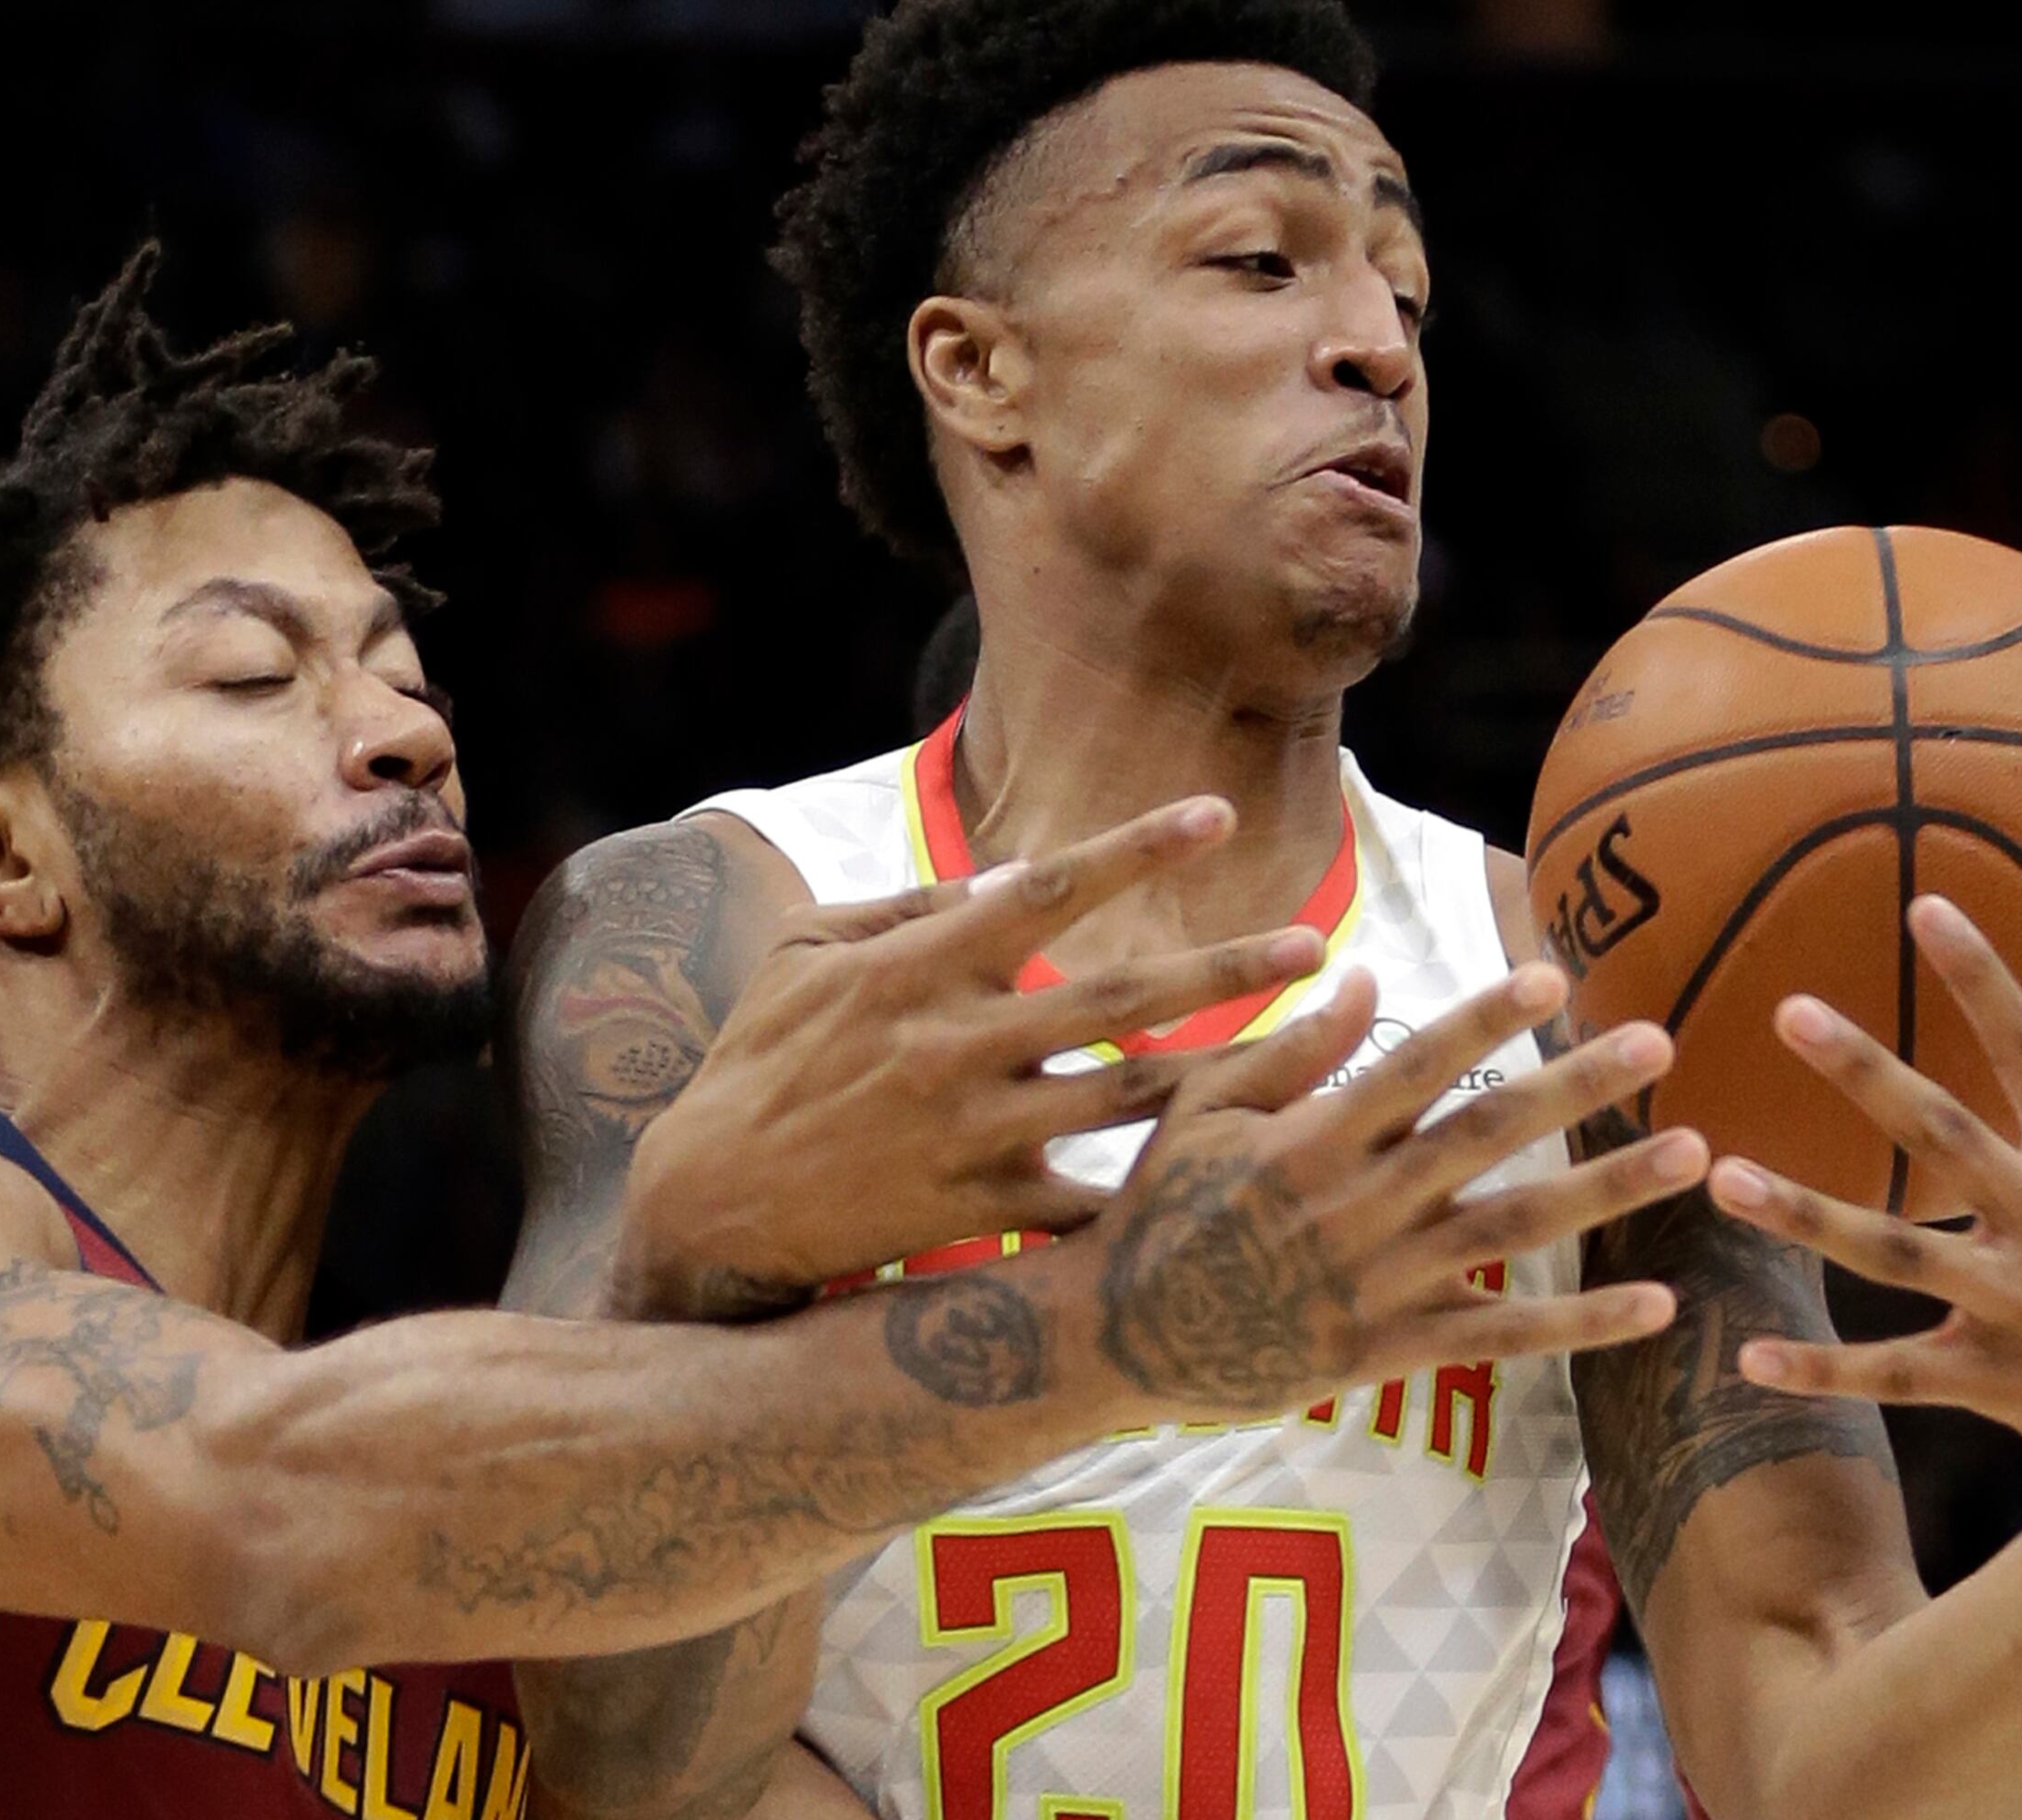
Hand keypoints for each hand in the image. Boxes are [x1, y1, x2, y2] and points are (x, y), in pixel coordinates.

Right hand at [614, 798, 1324, 1316]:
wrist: (709, 1204)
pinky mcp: (976, 1208)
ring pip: (1128, 1097)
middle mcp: (955, 1042)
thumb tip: (1002, 878)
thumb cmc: (759, 1063)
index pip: (1045, 888)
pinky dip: (1157, 1193)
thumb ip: (904, 912)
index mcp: (916, 966)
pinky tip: (1233, 1182)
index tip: (1215, 814)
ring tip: (1311, 1057)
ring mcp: (971, 1131)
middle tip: (1313, 944)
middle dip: (1225, 968)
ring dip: (1225, 1074)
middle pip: (1118, 996)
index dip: (1135, 849)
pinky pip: (1088, 1200)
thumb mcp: (801, 957)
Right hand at [1070, 960, 1703, 1421]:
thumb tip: (1368, 973)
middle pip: (1484, 1134)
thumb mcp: (1202, 1111)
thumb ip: (1289, 1045)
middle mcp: (1355, 1204)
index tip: (1552, 973)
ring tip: (1692, 1153)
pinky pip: (1500, 1337)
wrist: (1114, 1334)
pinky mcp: (1386, 1349)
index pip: (1414, 1063)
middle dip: (1575, 1086)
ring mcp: (1377, 1281)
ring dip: (1606, 1189)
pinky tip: (1657, 1301)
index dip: (1485, 1016)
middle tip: (1659, 1043)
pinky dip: (1581, 1325)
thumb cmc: (1156, 1209)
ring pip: (1511, 1229)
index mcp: (1310, 1137)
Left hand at [1704, 894, 2021, 1509]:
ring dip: (1807, 1217)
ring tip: (1725, 1180)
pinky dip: (1823, 1369)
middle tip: (1791, 1010)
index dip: (1984, 980)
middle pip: (1949, 1136)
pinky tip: (1749, 1358)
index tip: (1926, 906)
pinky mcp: (2003, 1384)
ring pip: (1899, 1255)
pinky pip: (1897, 1373)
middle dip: (1868, 1073)